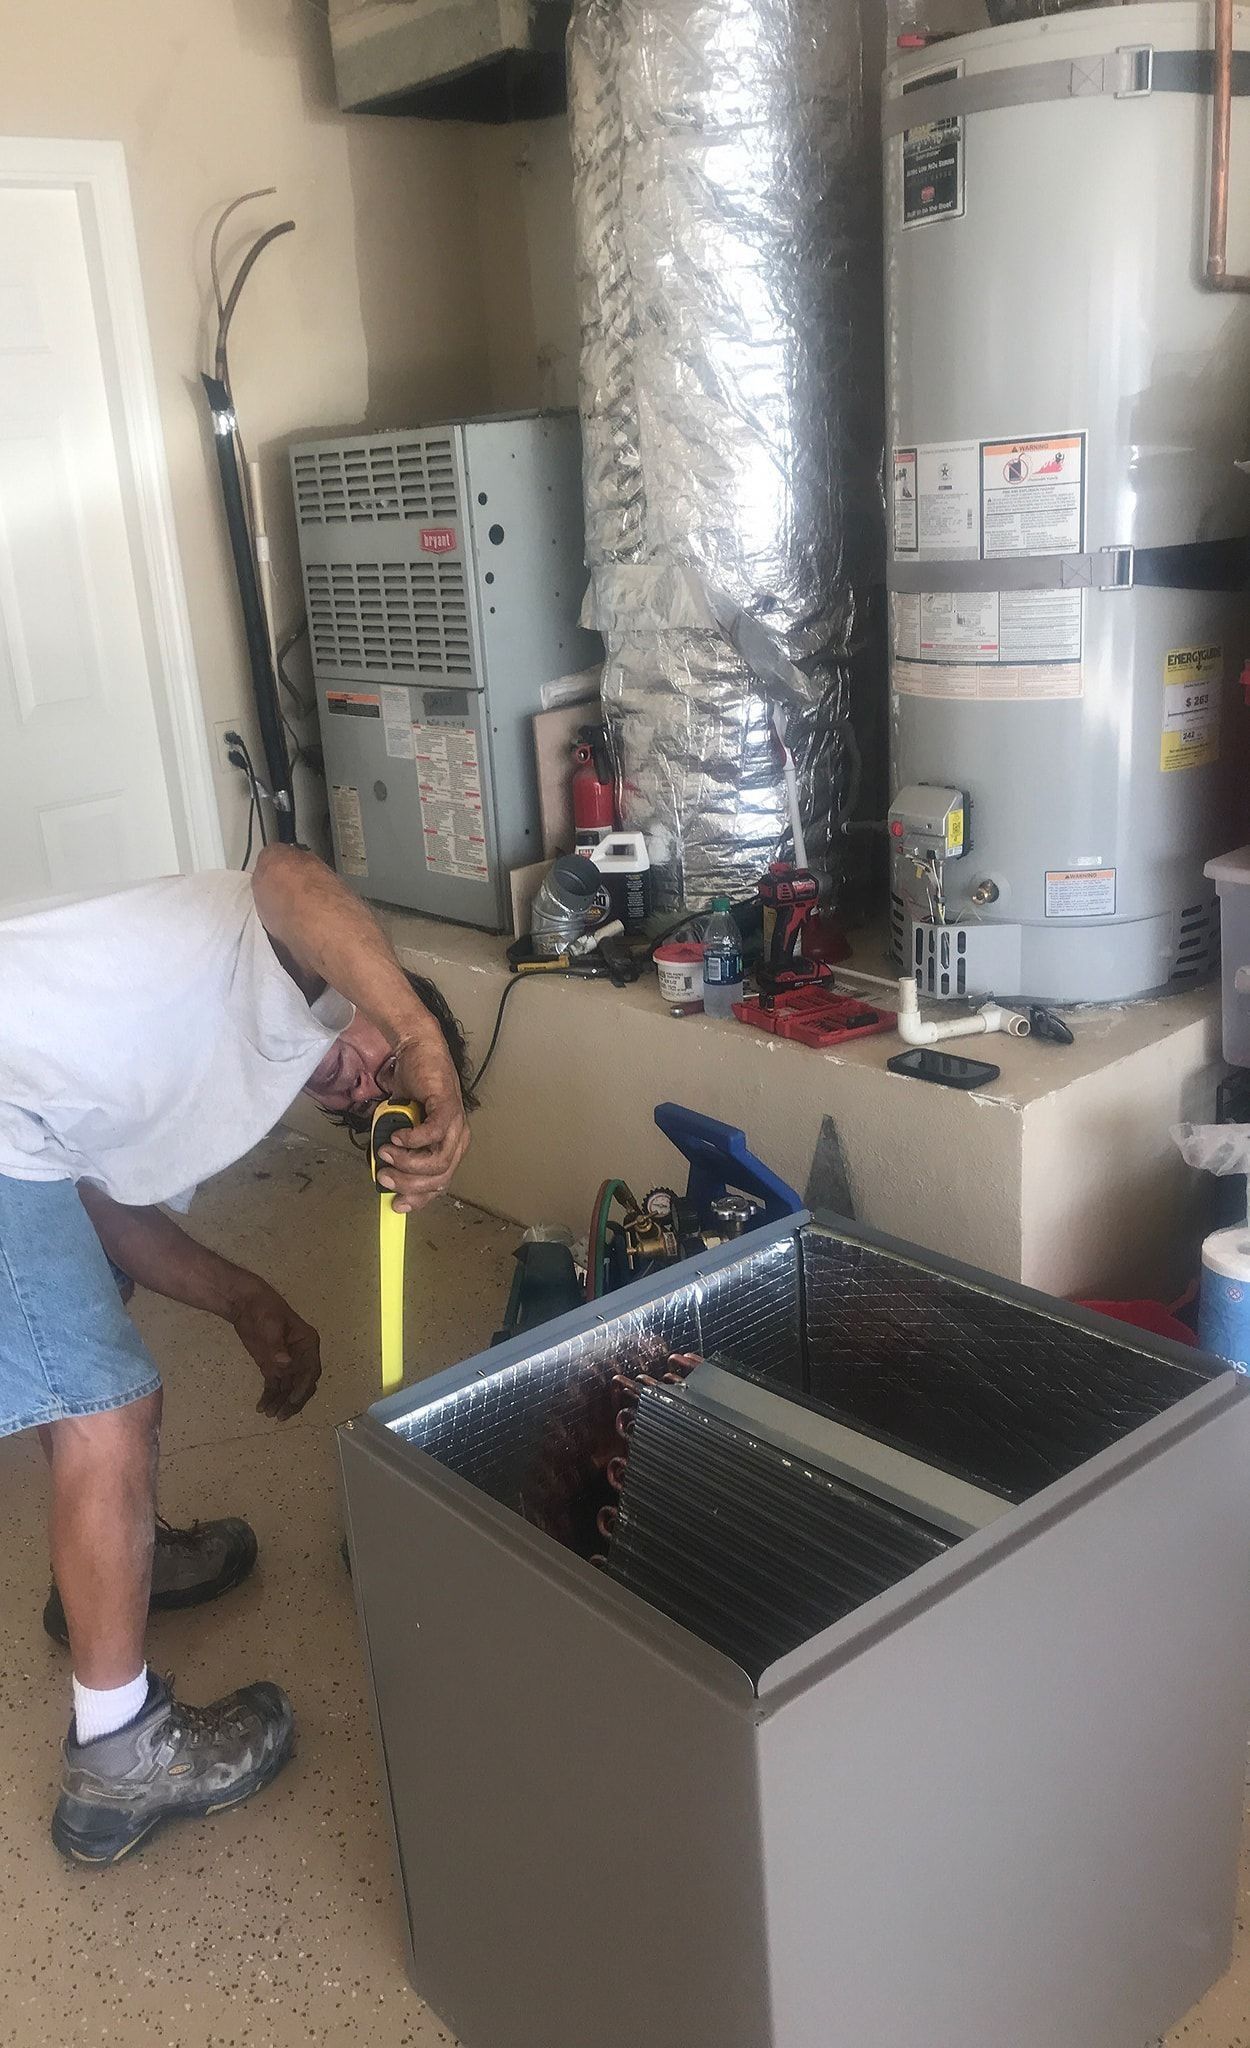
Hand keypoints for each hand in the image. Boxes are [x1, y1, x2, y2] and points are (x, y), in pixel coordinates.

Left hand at [229, 1278, 322, 1419]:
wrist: (246, 1303)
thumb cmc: (264, 1308)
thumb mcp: (271, 1324)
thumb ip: (277, 1346)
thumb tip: (284, 1365)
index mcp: (308, 1344)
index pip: (311, 1370)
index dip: (303, 1387)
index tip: (292, 1399)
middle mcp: (301, 1356)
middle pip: (301, 1384)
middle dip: (292, 1401)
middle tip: (280, 1416)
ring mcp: (286, 1363)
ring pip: (288, 1388)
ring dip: (280, 1402)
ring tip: (269, 1415)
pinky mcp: (272, 1366)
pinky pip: (274, 1386)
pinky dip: (269, 1397)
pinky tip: (262, 1407)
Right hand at [376, 1030, 469, 1213]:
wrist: (417, 1051)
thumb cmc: (410, 1089)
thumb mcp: (399, 1127)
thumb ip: (396, 1149)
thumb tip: (382, 1171)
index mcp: (449, 1147)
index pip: (439, 1184)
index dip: (418, 1198)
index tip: (396, 1204)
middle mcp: (457, 1139)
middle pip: (439, 1178)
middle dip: (408, 1183)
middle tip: (384, 1175)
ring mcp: (456, 1124)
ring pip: (438, 1161)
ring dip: (407, 1162)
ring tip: (386, 1152)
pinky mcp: (448, 1106)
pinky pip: (434, 1134)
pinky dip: (413, 1140)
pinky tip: (398, 1136)